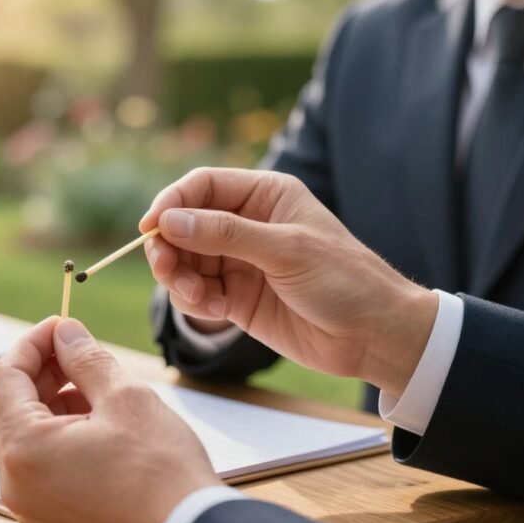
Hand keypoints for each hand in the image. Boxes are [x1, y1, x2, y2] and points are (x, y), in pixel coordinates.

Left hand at [0, 317, 219, 522]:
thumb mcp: (124, 397)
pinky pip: (40, 465)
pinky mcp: (51, 516)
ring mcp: (31, 504)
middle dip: (41, 373)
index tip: (60, 326)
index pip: (5, 377)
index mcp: (24, 449)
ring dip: (52, 403)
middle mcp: (16, 482)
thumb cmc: (161, 472)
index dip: (31, 343)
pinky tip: (96, 422)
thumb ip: (85, 358)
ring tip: (95, 388)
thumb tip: (65, 333)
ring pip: (26, 436)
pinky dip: (59, 435)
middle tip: (77, 351)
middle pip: (9, 407)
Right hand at [140, 168, 437, 396]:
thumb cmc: (344, 281)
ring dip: (179, 277)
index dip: (172, 202)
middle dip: (170, 246)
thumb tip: (169, 221)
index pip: (203, 186)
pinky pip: (195, 291)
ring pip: (184, 260)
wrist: (374, 336)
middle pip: (184, 224)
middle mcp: (247, 224)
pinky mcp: (235, 297)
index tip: (149, 227)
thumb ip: (225, 234)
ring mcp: (239, 262)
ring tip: (197, 297)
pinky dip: (193, 300)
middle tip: (166, 268)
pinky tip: (215, 310)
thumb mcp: (286, 250)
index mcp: (265, 196)